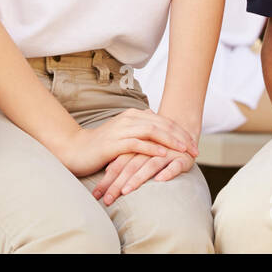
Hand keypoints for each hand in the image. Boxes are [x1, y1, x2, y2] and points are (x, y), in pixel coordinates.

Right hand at [52, 109, 197, 178]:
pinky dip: (153, 149)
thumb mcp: (124, 134)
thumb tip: (157, 126)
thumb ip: (140, 129)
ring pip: (153, 132)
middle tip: (195, 148)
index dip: (180, 131)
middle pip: (162, 124)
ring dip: (171, 142)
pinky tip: (165, 155)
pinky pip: (138, 144)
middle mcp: (129, 119)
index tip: (194, 142)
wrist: (76, 149)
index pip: (163, 120)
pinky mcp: (115, 143)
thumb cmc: (102, 145)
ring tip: (185, 151)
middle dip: (181, 136)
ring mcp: (122, 130)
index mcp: (133, 115)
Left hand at [92, 147, 194, 204]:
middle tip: (107, 200)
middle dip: (117, 184)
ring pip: (150, 165)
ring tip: (126, 191)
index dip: (107, 179)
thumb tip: (107, 170)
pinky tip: (159, 180)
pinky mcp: (182, 158)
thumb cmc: (158, 147)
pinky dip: (167, 172)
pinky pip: (175, 166)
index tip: (96, 195)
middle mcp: (150, 150)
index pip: (119, 164)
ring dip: (138, 178)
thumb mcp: (140, 152)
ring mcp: (167, 153)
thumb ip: (125, 159)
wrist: (183, 133)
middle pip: (131, 166)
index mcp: (138, 147)